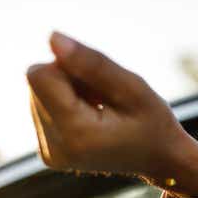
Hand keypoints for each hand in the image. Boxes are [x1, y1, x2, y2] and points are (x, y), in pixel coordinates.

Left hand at [26, 32, 197, 197]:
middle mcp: (55, 149)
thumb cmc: (153, 122)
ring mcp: (50, 155)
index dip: (69, 66)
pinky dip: (66, 106)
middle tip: (105, 98)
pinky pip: (42, 109)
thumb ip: (93, 63)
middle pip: (37, 83)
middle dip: (69, 80)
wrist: (160, 159)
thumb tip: (52, 37)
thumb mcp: (132, 87)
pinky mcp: (49, 154)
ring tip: (101, 109)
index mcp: (75, 134)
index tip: (100, 84)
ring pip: (38, 93)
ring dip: (69, 92)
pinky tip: (92, 119)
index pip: (40, 74)